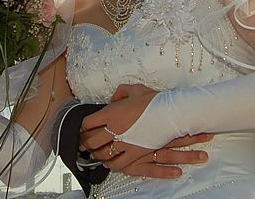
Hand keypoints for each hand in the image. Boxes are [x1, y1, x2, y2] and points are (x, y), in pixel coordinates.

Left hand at [81, 84, 211, 177]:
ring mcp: (124, 143)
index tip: (82, 128)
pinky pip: (117, 163)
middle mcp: (115, 129)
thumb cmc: (154, 100)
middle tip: (82, 144)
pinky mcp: (134, 153)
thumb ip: (120, 92)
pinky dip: (110, 164)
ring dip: (96, 154)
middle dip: (84, 143)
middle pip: (91, 141)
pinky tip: (108, 162)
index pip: (88, 123)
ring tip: (94, 153)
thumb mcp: (135, 89)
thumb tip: (112, 99)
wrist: (172, 113)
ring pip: (102, 153)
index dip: (83, 126)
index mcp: (112, 112)